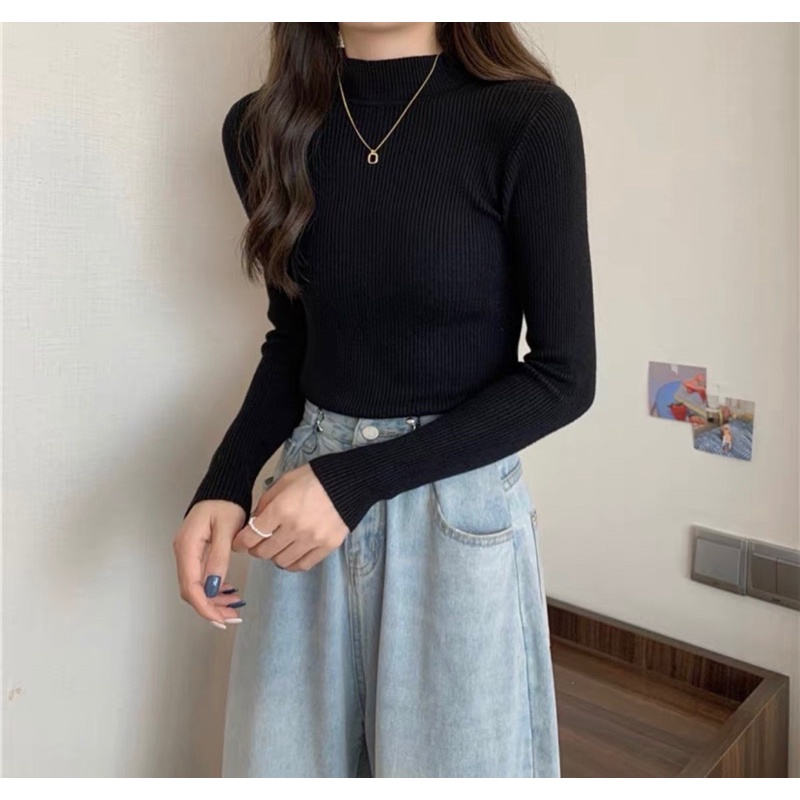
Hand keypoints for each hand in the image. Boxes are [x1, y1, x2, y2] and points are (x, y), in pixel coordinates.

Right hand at [173, 500, 246, 629]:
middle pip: (191, 590)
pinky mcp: (195, 551)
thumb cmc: (226, 503)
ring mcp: (187, 552)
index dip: (205, 606)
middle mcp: (183, 551)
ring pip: (195, 585)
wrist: (224, 487)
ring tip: (234, 607)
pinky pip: (200, 576)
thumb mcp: (227, 529)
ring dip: (213, 599)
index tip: (222, 619)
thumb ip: (219, 558)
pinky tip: (229, 591)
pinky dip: (214, 587)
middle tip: (232, 617)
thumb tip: (213, 587)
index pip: (191, 586)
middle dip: (210, 607)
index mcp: (187, 546)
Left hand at [231, 463, 348, 571]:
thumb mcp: (284, 482)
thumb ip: (266, 503)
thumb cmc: (314, 478)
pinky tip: (291, 554)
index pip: (252, 535)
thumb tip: (254, 522)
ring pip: (282, 561)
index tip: (239, 543)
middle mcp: (295, 528)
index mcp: (281, 509)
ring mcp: (312, 539)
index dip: (241, 542)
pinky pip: (303, 565)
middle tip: (257, 544)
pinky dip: (292, 563)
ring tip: (276, 547)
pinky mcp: (327, 547)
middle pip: (264, 551)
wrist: (349, 481)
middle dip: (256, 549)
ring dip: (274, 556)